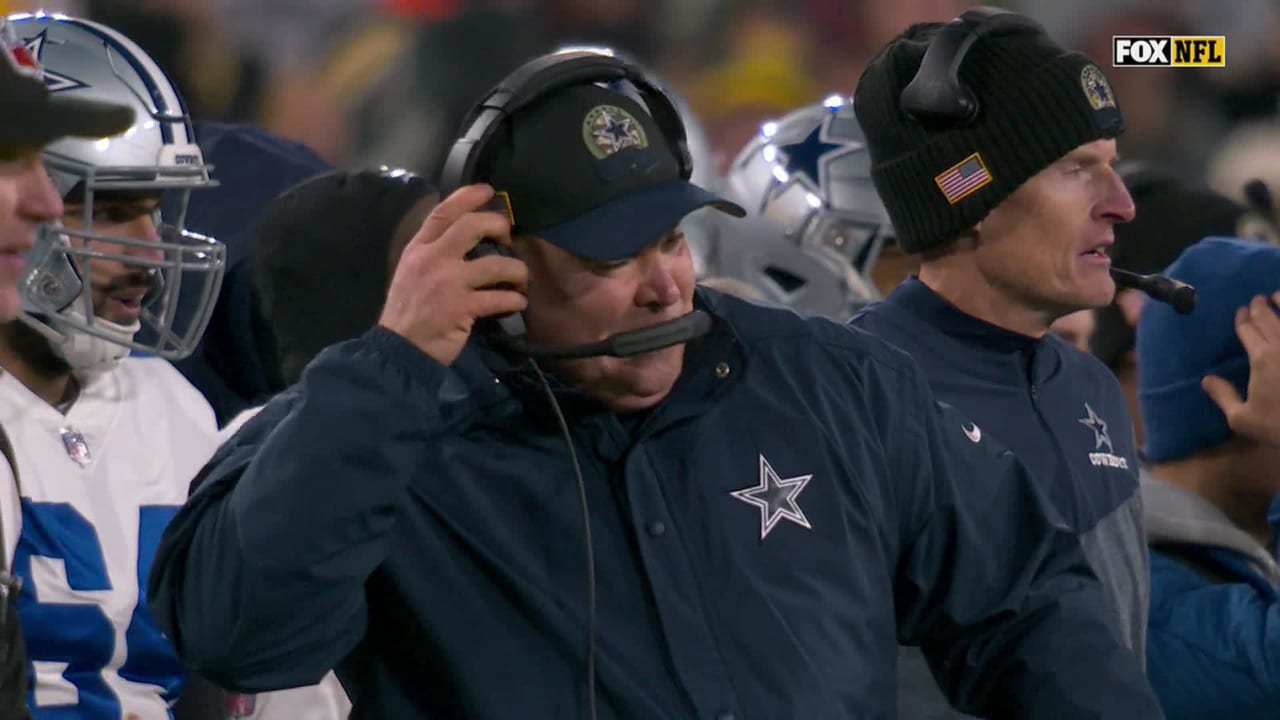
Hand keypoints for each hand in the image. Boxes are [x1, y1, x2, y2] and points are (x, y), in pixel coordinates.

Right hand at [378, 184, 528, 365]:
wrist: (399, 349)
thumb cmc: (406, 312)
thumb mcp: (410, 273)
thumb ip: (433, 254)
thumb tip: (463, 242)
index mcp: (419, 249)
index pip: (443, 212)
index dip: (467, 197)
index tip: (488, 190)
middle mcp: (433, 260)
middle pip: (472, 226)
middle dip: (498, 225)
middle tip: (509, 236)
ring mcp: (449, 283)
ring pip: (496, 263)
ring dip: (517, 270)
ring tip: (520, 280)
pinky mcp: (463, 308)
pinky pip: (500, 298)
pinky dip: (515, 300)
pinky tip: (517, 303)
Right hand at [1202, 291, 1279, 446]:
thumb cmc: (1279, 426)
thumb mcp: (1243, 419)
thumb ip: (1223, 396)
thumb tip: (1206, 379)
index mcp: (1262, 358)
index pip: (1248, 332)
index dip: (1243, 320)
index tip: (1240, 311)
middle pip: (1269, 320)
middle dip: (1261, 308)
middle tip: (1257, 300)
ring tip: (1278, 294)